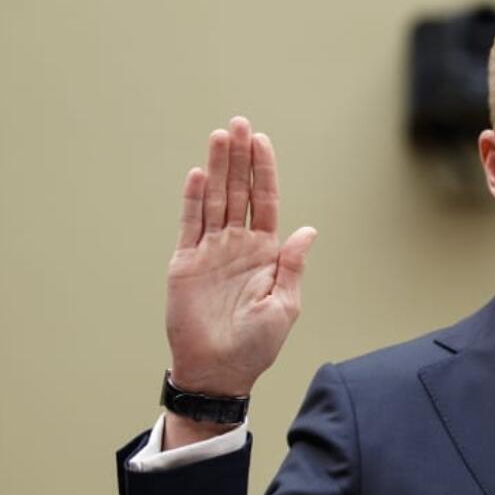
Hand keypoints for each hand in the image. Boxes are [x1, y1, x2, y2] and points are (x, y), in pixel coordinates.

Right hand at [165, 116, 315, 397]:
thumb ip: (292, 266)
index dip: (264, 172)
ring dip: (216, 169)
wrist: (220, 371)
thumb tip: (308, 230)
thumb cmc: (257, 345)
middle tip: (240, 123)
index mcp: (265, 253)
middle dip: (240, 158)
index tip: (262, 142)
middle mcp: (237, 246)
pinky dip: (192, 200)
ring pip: (214, 200)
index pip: (265, 202)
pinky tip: (197, 174)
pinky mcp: (185, 264)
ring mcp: (210, 252)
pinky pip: (189, 225)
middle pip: (238, 192)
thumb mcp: (285, 305)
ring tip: (220, 136)